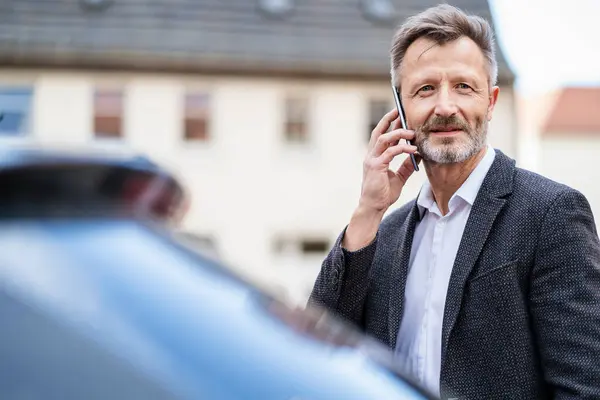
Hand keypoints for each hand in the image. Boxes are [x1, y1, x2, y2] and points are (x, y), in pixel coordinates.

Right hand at [342, 108, 419, 250]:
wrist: (374, 207)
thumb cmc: (383, 194)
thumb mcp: (399, 177)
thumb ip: (406, 165)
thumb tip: (417, 155)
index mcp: (375, 156)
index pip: (382, 135)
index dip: (389, 124)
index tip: (399, 114)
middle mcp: (371, 155)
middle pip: (379, 132)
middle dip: (389, 120)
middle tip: (400, 110)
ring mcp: (372, 160)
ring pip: (383, 139)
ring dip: (398, 133)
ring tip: (412, 133)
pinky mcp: (375, 167)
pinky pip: (390, 152)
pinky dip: (402, 149)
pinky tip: (413, 149)